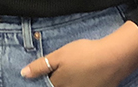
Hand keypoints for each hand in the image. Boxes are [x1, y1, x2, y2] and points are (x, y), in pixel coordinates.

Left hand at [20, 21, 137, 86]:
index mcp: (59, 86)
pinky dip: (80, 82)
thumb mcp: (59, 56)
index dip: (42, 80)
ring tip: (72, 71)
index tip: (41, 75)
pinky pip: (83, 86)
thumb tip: (23, 74)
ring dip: (67, 81)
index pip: (46, 85)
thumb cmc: (84, 54)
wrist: (114, 58)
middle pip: (58, 86)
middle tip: (59, 72)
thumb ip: (41, 66)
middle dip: (55, 80)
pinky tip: (83, 73)